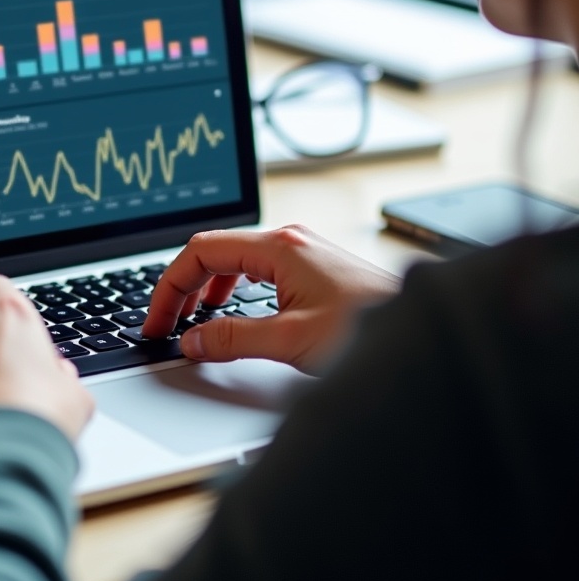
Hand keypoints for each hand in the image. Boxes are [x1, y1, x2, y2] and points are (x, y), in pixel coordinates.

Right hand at [142, 225, 401, 372]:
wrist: (423, 336)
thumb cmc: (369, 329)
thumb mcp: (291, 339)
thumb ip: (233, 338)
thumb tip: (192, 340)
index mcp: (278, 246)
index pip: (200, 251)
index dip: (169, 287)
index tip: (157, 320)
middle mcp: (288, 241)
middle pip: (213, 252)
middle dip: (182, 288)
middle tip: (165, 325)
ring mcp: (301, 252)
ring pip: (233, 259)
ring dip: (205, 288)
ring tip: (190, 319)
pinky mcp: (311, 269)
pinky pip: (255, 269)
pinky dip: (230, 289)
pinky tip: (229, 311)